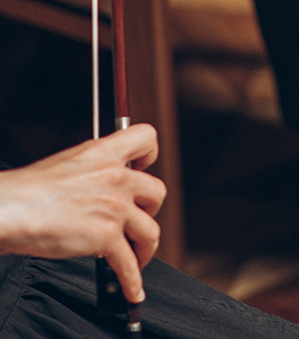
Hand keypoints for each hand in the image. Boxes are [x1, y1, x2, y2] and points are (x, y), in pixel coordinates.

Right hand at [0, 125, 163, 303]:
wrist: (12, 208)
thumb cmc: (28, 190)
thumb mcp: (68, 162)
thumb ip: (93, 170)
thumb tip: (99, 184)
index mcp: (105, 153)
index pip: (146, 138)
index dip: (149, 155)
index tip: (144, 168)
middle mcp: (117, 177)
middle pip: (157, 192)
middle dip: (149, 210)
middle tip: (136, 220)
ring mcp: (115, 207)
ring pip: (151, 230)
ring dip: (146, 247)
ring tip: (137, 256)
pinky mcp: (107, 236)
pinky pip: (129, 263)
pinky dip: (133, 280)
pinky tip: (132, 288)